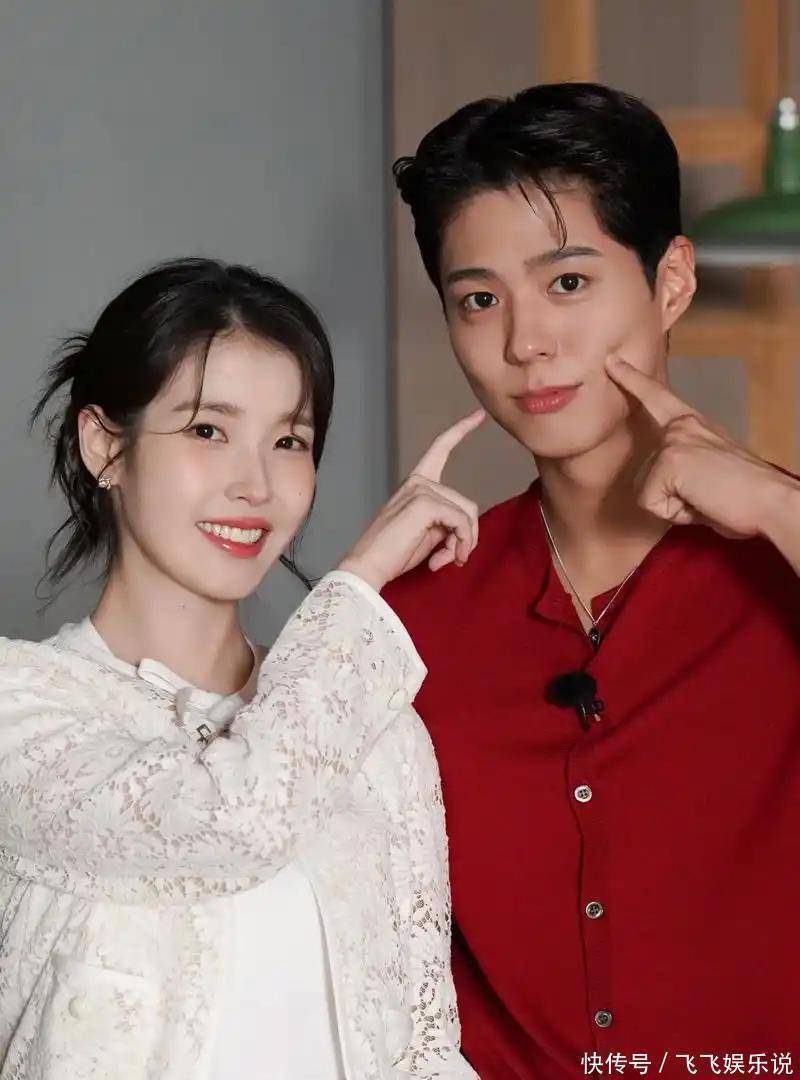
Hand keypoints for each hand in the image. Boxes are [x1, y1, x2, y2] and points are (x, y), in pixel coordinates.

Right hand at [337, 409, 484, 590]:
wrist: (368, 567)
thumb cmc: (394, 554)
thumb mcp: (427, 533)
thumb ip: (446, 522)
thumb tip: (466, 533)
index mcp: (416, 485)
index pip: (440, 449)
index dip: (460, 430)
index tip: (479, 415)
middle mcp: (419, 482)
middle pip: (467, 504)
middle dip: (467, 536)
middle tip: (453, 559)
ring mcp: (421, 490)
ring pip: (467, 514)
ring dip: (464, 543)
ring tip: (446, 561)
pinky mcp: (425, 504)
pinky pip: (461, 522)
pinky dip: (461, 543)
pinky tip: (444, 560)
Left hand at [606, 355, 793, 538]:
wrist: (770, 503)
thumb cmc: (744, 497)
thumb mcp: (708, 473)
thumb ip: (684, 467)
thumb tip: (672, 486)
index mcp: (693, 425)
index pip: (657, 397)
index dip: (632, 380)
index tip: (611, 360)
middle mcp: (680, 427)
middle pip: (644, 473)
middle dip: (669, 497)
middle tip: (705, 496)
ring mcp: (673, 441)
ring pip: (647, 491)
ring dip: (674, 506)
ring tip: (706, 499)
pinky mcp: (669, 461)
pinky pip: (651, 502)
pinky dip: (675, 513)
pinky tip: (700, 503)